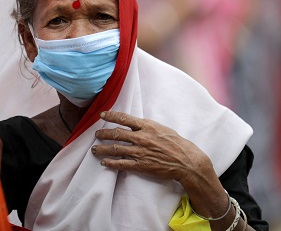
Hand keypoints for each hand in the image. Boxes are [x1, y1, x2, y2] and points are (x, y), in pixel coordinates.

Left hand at [94, 111, 243, 224]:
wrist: (186, 160)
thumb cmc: (176, 143)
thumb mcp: (162, 128)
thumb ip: (147, 126)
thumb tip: (136, 123)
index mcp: (147, 126)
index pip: (124, 118)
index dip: (111, 115)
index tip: (102, 114)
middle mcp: (141, 138)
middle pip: (116, 133)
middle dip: (103, 133)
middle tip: (96, 134)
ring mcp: (140, 152)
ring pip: (115, 149)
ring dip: (102, 149)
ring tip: (94, 149)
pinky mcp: (141, 165)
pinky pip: (121, 164)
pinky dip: (110, 163)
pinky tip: (104, 163)